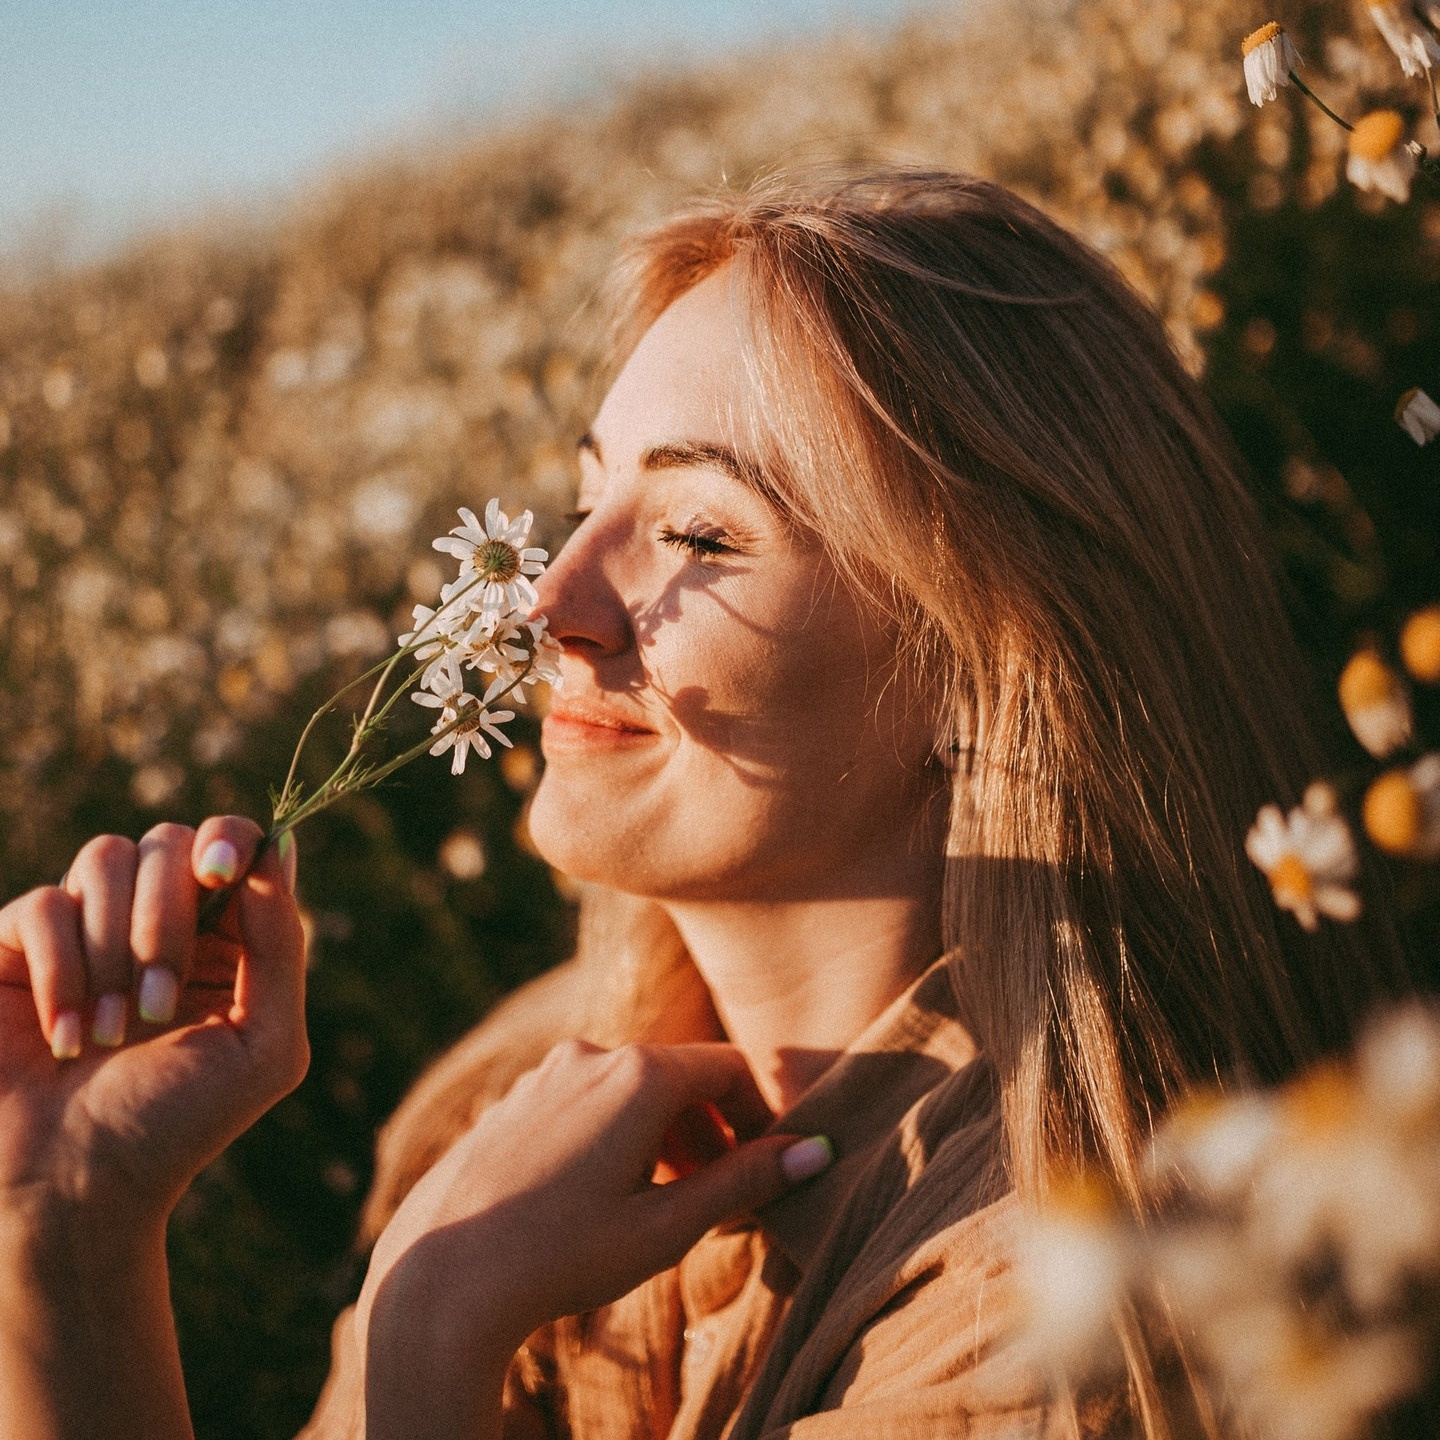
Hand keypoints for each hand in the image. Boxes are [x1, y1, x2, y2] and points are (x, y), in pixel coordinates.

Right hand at [0, 817, 308, 1236]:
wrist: (74, 1189)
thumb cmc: (176, 1123)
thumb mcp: (263, 1045)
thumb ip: (281, 946)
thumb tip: (278, 850)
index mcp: (224, 934)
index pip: (232, 840)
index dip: (230, 838)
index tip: (221, 871)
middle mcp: (155, 918)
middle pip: (168, 842)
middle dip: (166, 920)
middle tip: (156, 1008)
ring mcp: (85, 926)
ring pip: (104, 857)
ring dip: (112, 950)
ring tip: (110, 1033)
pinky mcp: (16, 946)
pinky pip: (41, 904)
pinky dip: (59, 970)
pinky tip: (65, 1036)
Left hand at [356, 1038, 832, 1439]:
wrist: (440, 1276)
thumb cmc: (562, 1254)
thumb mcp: (668, 1226)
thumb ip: (746, 1181)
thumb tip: (818, 1152)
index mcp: (640, 1074)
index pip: (729, 1068)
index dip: (759, 1116)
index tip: (767, 1168)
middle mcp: (592, 1056)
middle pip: (679, 1078)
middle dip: (712, 1133)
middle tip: (724, 1200)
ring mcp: (545, 1075)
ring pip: (629, 1092)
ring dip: (663, 1138)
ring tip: (667, 1205)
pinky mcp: (512, 1101)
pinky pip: (584, 1103)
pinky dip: (615, 1137)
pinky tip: (604, 1200)